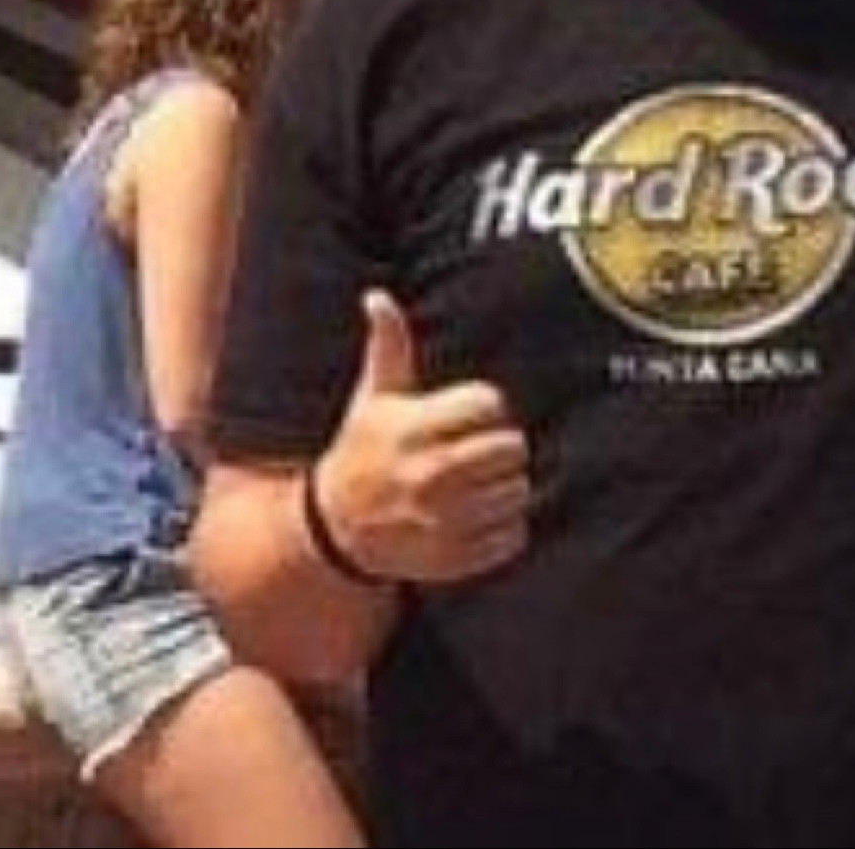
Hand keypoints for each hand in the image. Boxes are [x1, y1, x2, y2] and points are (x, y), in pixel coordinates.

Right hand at [310, 289, 530, 584]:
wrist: (336, 529)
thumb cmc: (363, 450)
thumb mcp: (372, 397)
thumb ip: (387, 345)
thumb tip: (377, 296)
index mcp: (414, 430)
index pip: (491, 403)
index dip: (486, 405)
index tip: (470, 413)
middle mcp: (432, 475)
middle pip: (512, 446)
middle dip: (502, 444)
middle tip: (478, 448)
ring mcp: (446, 521)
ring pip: (518, 491)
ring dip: (505, 485)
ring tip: (476, 482)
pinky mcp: (457, 557)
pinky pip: (514, 534)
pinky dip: (504, 525)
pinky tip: (477, 514)